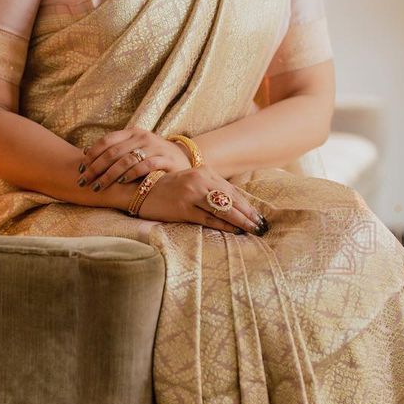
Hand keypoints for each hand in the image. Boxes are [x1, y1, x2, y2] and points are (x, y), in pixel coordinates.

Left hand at [77, 127, 191, 191]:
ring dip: (109, 174)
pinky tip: (121, 182)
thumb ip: (114, 149)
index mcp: (132, 132)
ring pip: (126, 160)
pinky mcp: (166, 159)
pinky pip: (145, 166)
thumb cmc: (152, 155)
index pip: (106, 141)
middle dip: (95, 168)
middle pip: (113, 152)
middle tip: (84, 181)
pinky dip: (131, 174)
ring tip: (98, 185)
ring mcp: (155, 147)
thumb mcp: (133, 148)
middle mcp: (142, 137)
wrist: (183, 158)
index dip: (92, 155)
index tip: (80, 169)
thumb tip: (84, 153)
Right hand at [138, 167, 267, 234]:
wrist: (140, 189)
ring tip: (254, 230)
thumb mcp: (191, 181)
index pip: (232, 191)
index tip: (260, 216)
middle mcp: (199, 181)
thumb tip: (232, 203)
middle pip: (231, 199)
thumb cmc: (168, 188)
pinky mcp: (183, 208)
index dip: (248, 205)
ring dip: (241, 221)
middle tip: (263, 226)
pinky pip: (208, 218)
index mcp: (204, 172)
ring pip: (223, 209)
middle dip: (249, 214)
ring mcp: (191, 194)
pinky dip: (224, 225)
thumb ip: (209, 187)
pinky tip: (235, 231)